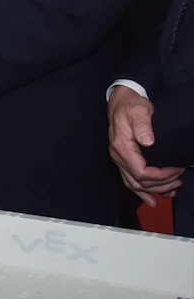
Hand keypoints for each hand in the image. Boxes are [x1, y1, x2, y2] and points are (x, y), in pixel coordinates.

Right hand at [108, 85, 184, 203]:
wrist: (121, 101)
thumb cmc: (131, 105)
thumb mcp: (139, 111)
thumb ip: (143, 125)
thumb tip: (147, 141)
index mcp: (122, 147)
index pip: (140, 171)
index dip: (160, 176)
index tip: (175, 170)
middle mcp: (118, 156)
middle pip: (138, 182)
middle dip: (161, 185)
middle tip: (179, 179)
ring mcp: (120, 159)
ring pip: (134, 184)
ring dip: (154, 190)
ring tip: (172, 190)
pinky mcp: (124, 159)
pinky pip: (131, 180)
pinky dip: (143, 192)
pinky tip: (153, 197)